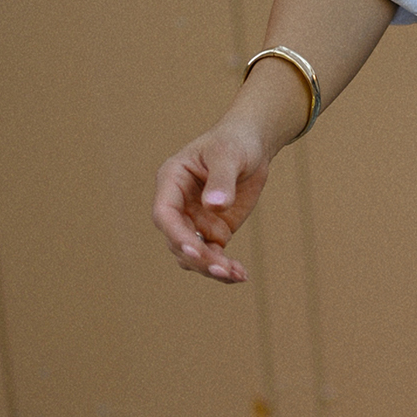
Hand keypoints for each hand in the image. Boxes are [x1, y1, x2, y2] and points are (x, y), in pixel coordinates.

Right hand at [151, 117, 271, 282]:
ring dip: (210, 268)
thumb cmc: (234, 142)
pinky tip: (240, 275)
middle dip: (198, 258)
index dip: (176, 235)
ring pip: (192, 255)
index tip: (195, 250)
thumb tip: (214, 206)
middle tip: (222, 269)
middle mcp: (178, 205)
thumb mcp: (228, 155)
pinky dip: (225, 268)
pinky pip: (213, 256)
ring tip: (236, 275)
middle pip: (177, 241)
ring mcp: (195, 221)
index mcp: (172, 181)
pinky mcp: (214, 231)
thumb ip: (221, 180)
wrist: (253, 146)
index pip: (164, 214)